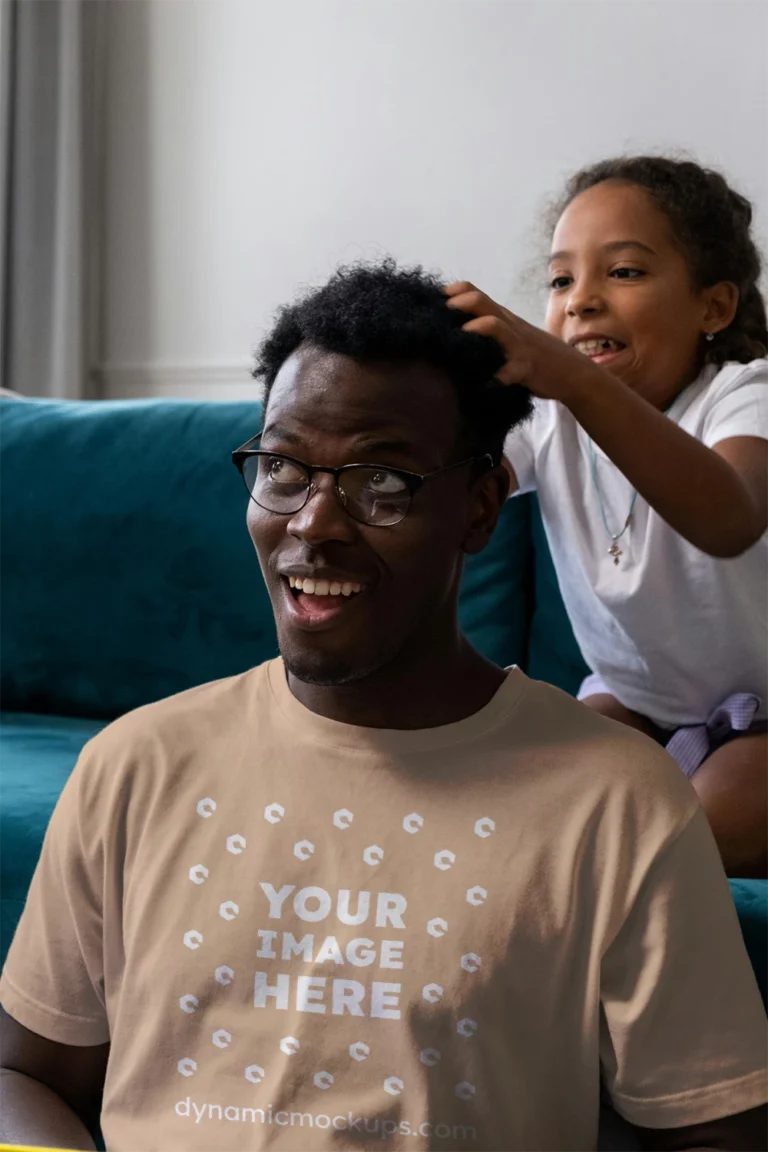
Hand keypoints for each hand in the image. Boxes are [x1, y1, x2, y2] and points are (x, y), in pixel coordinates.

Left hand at [444, 281, 600, 403]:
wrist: (572, 372)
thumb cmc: (535, 355)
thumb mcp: (511, 336)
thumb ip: (488, 331)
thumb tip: (452, 333)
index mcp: (502, 318)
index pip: (474, 292)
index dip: (452, 292)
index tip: (431, 301)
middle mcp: (508, 326)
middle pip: (481, 301)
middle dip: (459, 303)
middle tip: (439, 314)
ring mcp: (517, 345)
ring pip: (495, 325)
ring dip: (476, 328)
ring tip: (460, 335)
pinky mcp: (525, 368)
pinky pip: (509, 371)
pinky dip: (495, 379)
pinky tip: (483, 386)